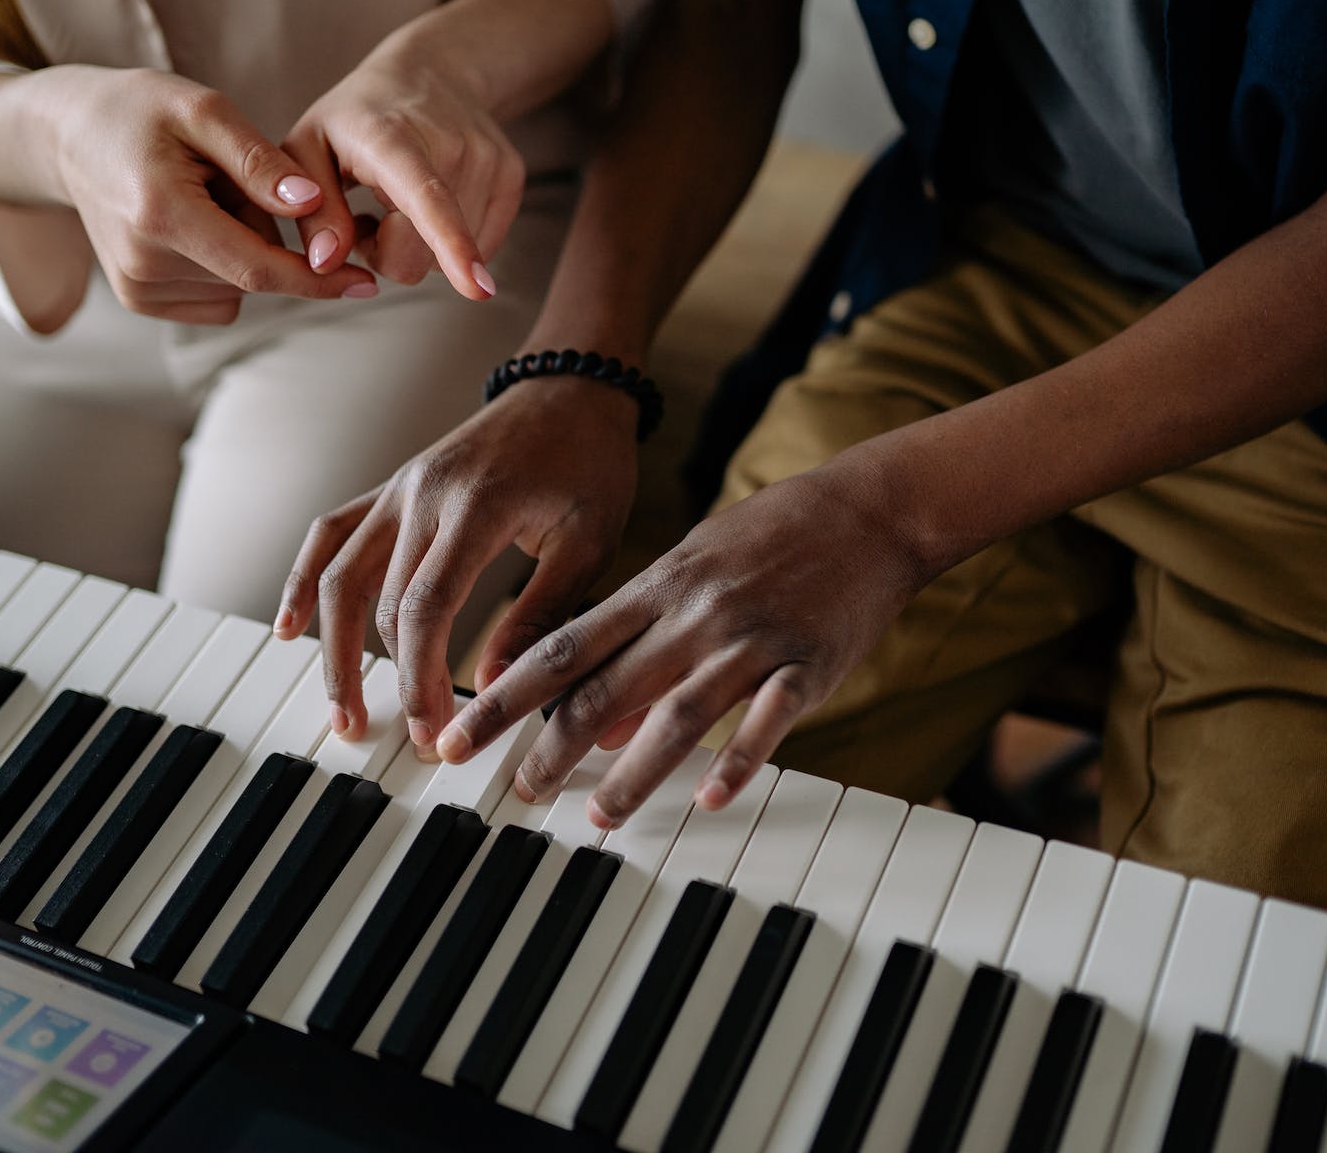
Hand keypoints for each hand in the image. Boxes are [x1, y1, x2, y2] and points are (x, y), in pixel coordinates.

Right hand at [42, 67, 377, 323]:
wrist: (66, 136)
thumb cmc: (140, 111)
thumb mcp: (203, 110)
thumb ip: (260, 161)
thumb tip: (315, 206)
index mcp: (161, 215)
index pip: (259, 268)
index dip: (319, 280)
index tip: (367, 283)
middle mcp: (144, 264)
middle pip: (254, 272)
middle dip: (271, 235)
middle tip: (232, 180)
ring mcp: (138, 289)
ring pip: (239, 285)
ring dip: (243, 247)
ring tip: (201, 196)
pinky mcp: (139, 301)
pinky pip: (218, 293)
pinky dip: (223, 263)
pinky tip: (192, 222)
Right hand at [275, 376, 640, 744]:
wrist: (572, 389)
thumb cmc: (590, 463)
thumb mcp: (588, 543)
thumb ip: (541, 616)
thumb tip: (496, 690)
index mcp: (476, 506)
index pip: (424, 607)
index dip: (419, 677)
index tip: (431, 729)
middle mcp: (422, 493)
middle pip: (382, 602)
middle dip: (391, 679)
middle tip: (412, 737)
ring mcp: (399, 487)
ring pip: (340, 574)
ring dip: (333, 648)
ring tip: (342, 709)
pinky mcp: (393, 488)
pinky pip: (332, 534)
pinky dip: (304, 580)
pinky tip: (290, 627)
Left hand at [284, 29, 521, 301]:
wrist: (432, 71)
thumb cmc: (355, 119)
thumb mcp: (307, 149)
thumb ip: (313, 211)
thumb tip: (328, 263)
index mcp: (393, 139)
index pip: (428, 200)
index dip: (451, 245)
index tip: (476, 287)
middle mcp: (453, 146)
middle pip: (425, 256)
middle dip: (389, 254)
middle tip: (368, 215)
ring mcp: (490, 160)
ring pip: (453, 258)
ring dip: (420, 246)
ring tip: (401, 201)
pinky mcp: (512, 177)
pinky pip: (482, 247)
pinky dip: (451, 242)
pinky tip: (430, 206)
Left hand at [433, 455, 935, 829]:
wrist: (868, 508)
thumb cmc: (773, 538)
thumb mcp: (692, 573)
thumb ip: (640, 643)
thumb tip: (597, 727)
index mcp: (656, 588)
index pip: (561, 648)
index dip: (503, 697)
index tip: (458, 736)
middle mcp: (692, 614)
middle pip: (606, 688)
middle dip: (551, 747)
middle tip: (518, 795)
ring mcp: (749, 639)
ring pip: (678, 713)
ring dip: (635, 772)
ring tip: (601, 818)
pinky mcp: (807, 662)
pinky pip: (768, 717)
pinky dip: (740, 759)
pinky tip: (714, 799)